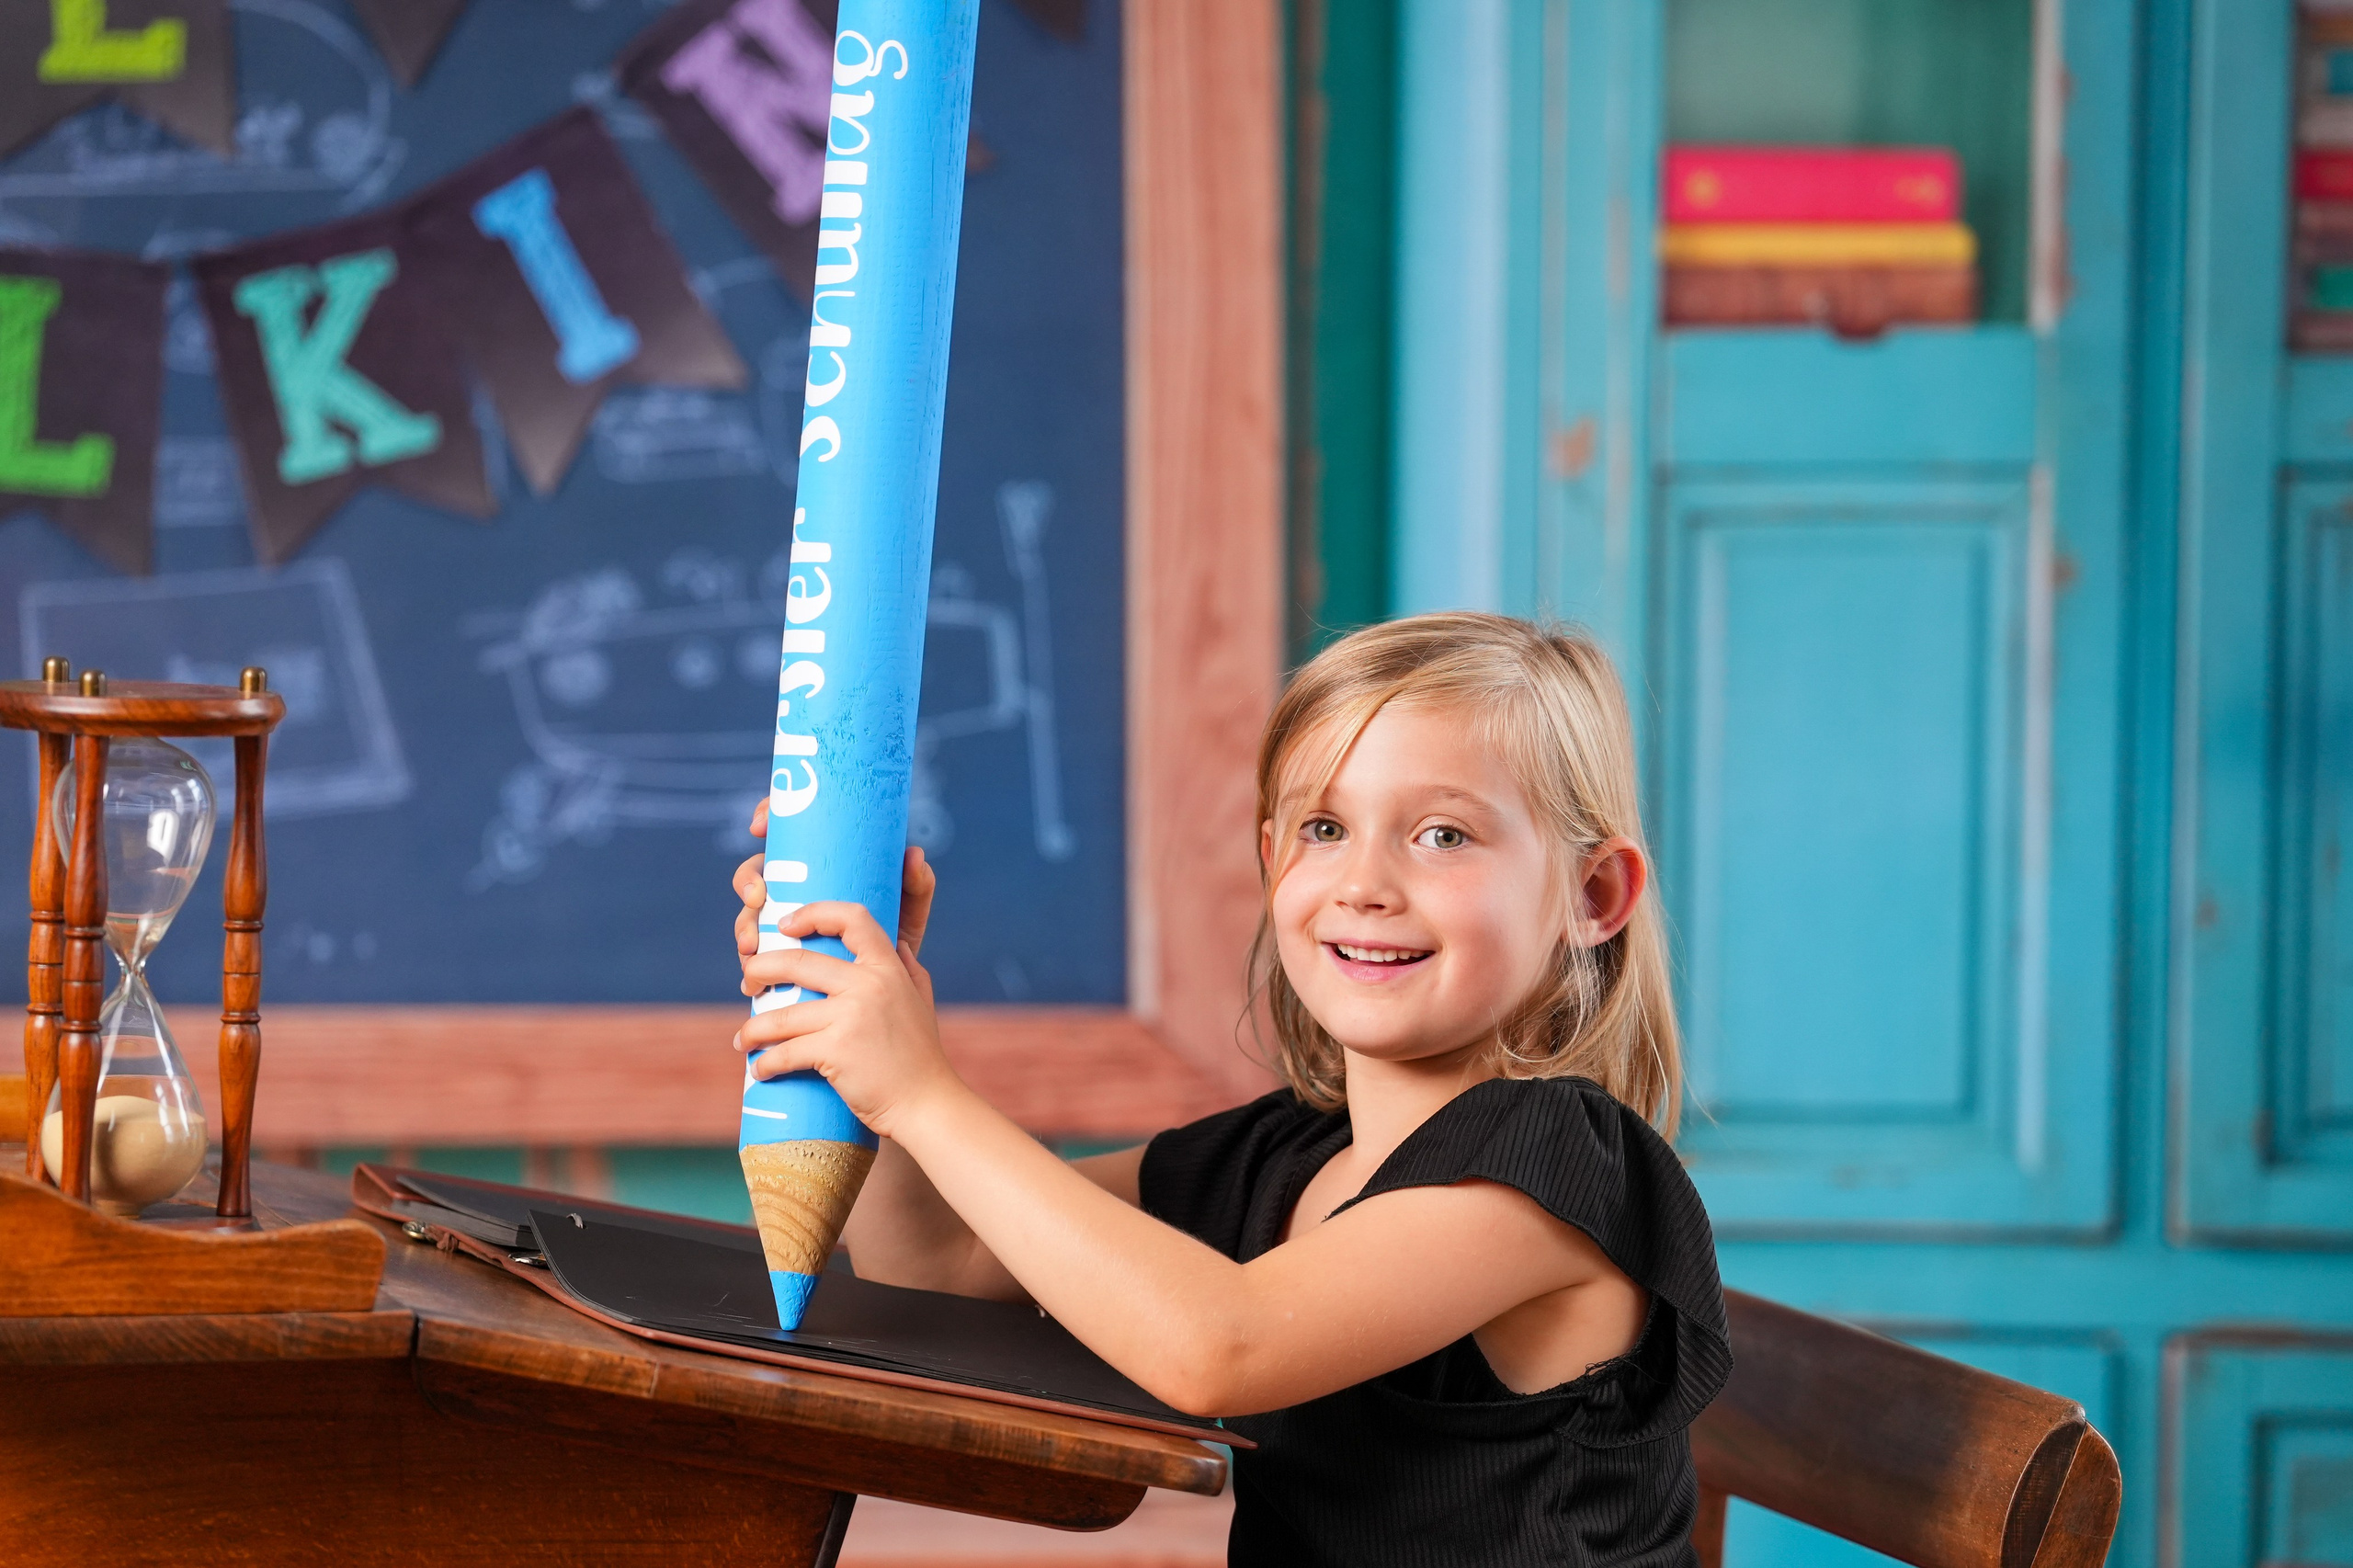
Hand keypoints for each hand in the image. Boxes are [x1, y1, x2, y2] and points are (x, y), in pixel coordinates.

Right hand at [734, 798, 936, 958]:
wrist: (889, 987)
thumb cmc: (898, 933)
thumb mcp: (908, 907)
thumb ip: (917, 883)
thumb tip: (912, 853)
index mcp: (820, 863)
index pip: (785, 829)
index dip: (765, 816)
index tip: (758, 826)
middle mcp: (796, 887)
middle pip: (757, 871)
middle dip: (747, 881)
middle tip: (757, 898)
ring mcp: (783, 919)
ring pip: (750, 913)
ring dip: (743, 926)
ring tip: (752, 947)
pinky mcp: (779, 952)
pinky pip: (754, 953)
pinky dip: (748, 964)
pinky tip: (749, 978)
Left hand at [734, 898, 961, 1139]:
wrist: (927, 1104)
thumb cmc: (922, 1057)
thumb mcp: (921, 1001)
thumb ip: (907, 968)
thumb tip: (895, 941)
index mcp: (889, 969)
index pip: (852, 919)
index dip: (814, 913)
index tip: (787, 924)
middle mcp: (869, 985)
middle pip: (797, 962)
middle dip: (760, 969)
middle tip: (747, 983)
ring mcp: (851, 1017)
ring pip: (781, 1016)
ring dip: (753, 1029)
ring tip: (743, 1040)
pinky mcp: (836, 1051)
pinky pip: (785, 1052)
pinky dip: (765, 1063)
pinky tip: (760, 1070)